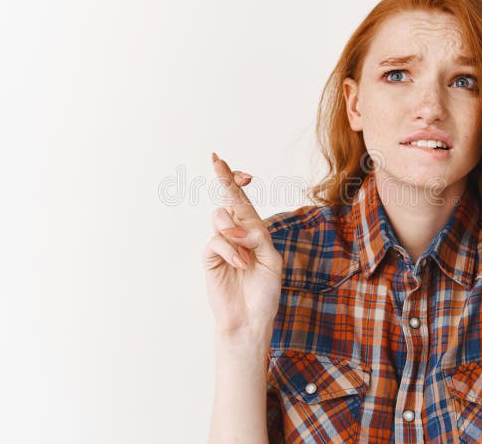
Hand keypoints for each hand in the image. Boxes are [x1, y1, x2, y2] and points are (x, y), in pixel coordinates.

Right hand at [202, 152, 283, 336]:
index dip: (235, 180)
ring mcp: (222, 244)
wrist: (251, 318)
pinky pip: (216, 241)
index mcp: (253, 230)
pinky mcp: (210, 257)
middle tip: (221, 163)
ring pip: (220, 217)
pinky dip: (230, 250)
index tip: (228, 164)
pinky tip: (240, 263)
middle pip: (228, 199)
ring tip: (246, 257)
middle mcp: (236, 233)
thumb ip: (257, 237)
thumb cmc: (265, 291)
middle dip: (226, 179)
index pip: (243, 200)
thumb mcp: (272, 259)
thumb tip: (235, 227)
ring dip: (235, 233)